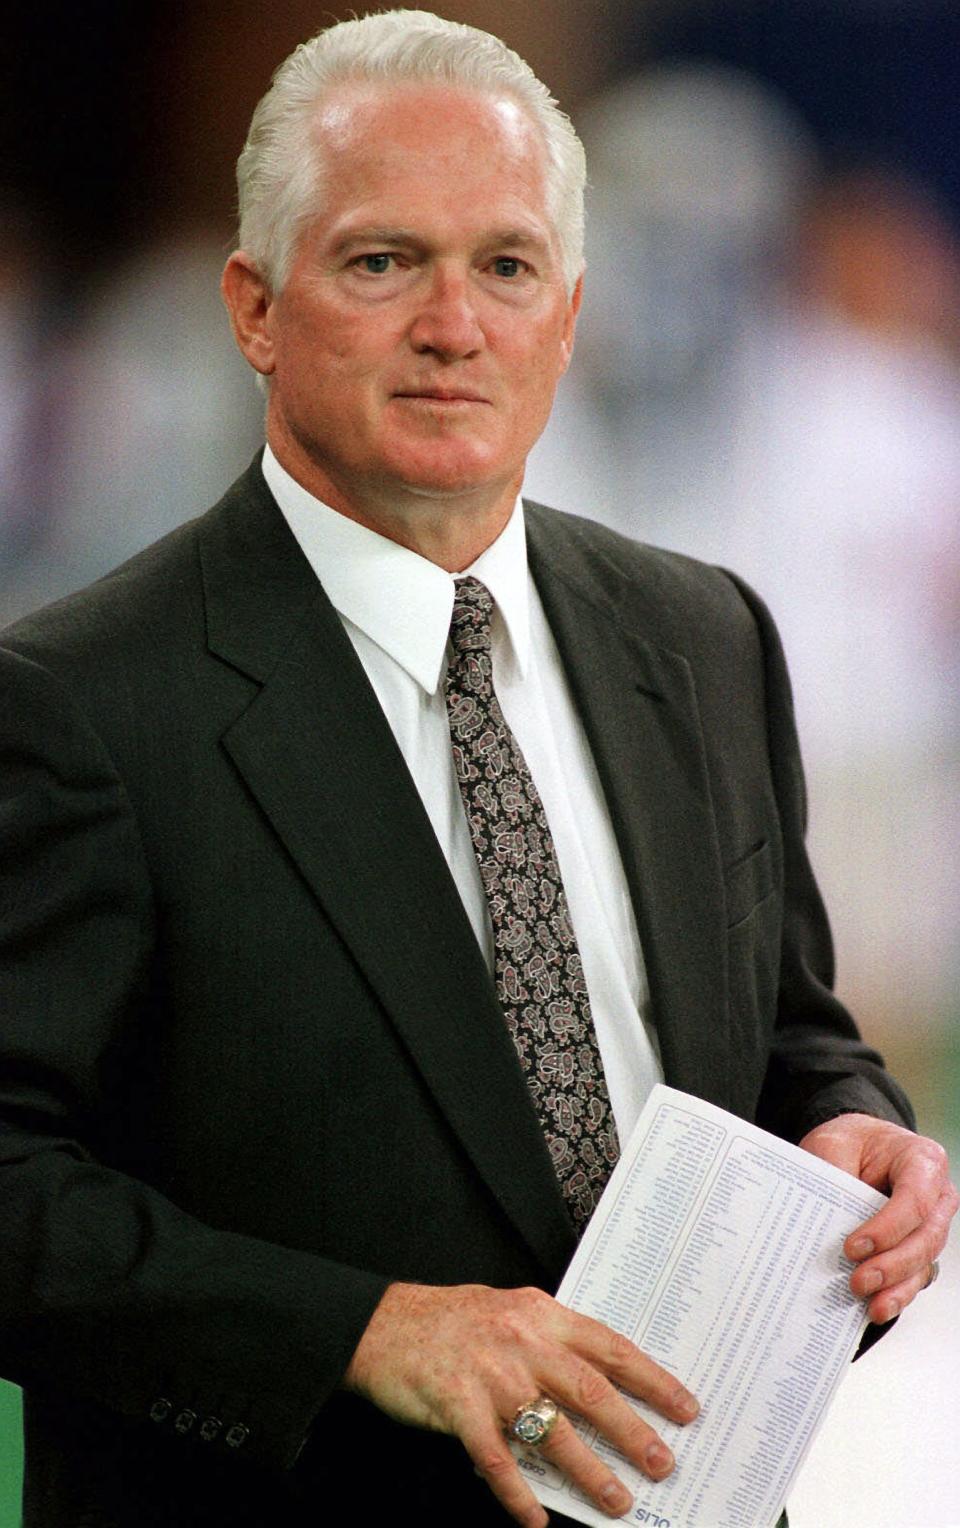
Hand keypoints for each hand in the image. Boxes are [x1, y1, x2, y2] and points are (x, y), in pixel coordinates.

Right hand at [343, 1281, 699, 1527]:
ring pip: (552, 1429)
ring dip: (589, 1470)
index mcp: (541, 1314)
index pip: (610, 1348)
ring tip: (617, 1501)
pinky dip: (517, 1494)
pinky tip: (535, 1519)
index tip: (685, 1408)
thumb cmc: (452, 1320)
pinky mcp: (458, 1407)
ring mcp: (491, 1376)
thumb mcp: (512, 1312)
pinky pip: (496, 1459)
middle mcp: (522, 1342)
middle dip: (633, 1432)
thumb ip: (553, 1340)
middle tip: (664, 1463)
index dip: (652, 1379)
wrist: (384, 1324)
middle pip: (591, 1391)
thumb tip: (605, 1382)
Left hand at [799, 1113, 957, 1323]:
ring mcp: (931, 1225)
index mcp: (922, 1159)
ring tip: (870, 1305)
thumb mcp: (833, 1144)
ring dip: (897, 1288)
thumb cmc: (851, 1142)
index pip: (916, 1199)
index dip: (888, 1228)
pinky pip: (915, 1276)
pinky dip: (897, 1294)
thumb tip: (830, 1222)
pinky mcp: (918, 1249)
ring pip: (924, 1263)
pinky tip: (876, 1308)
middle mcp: (937, 1195)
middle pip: (926, 1238)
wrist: (856, 1147)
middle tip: (858, 1281)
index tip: (853, 1246)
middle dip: (892, 1265)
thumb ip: (834, 1175)